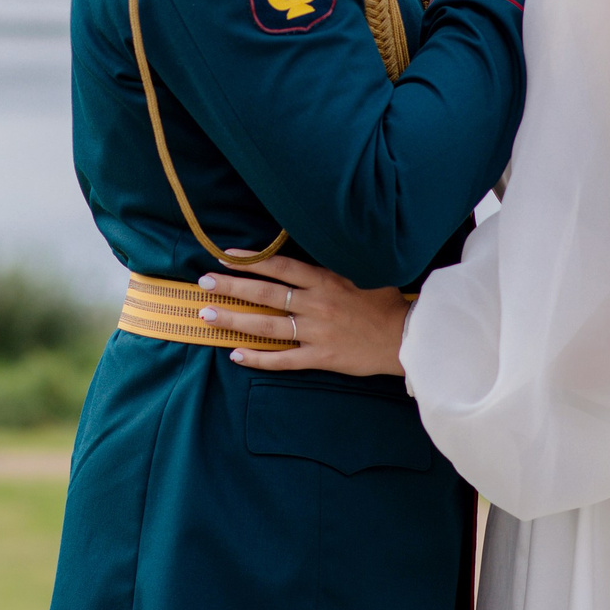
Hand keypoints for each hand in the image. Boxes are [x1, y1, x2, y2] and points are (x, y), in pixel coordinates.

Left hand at [195, 253, 412, 375]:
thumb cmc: (386, 303)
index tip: (227, 256)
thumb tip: (310, 250)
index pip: (281, 266)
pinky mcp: (321, 356)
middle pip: (266, 293)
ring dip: (234, 320)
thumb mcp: (362, 273)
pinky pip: (283, 359)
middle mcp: (316, 303)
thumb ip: (334, 265)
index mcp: (326, 280)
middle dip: (232, 287)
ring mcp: (316, 331)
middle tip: (204, 282)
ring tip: (207, 315)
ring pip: (267, 325)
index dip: (252, 260)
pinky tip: (236, 354)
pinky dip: (258, 357)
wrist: (406, 338)